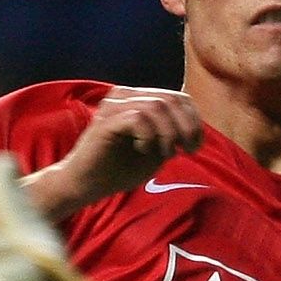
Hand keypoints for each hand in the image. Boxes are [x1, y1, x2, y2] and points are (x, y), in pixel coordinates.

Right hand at [27, 88, 202, 220]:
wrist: (86, 184)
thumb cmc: (119, 169)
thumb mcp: (156, 150)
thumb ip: (173, 135)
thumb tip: (194, 127)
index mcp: (138, 99)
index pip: (178, 97)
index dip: (193, 120)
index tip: (194, 146)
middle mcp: (125, 95)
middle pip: (171, 99)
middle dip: (186, 127)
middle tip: (186, 150)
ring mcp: (113, 105)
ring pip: (157, 106)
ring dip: (168, 133)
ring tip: (164, 153)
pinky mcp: (105, 121)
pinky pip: (138, 118)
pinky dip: (149, 136)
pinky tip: (143, 149)